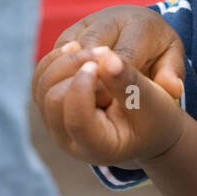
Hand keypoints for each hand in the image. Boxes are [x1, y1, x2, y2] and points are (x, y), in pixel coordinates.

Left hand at [33, 45, 183, 166]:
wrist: (148, 123)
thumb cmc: (156, 115)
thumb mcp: (155, 101)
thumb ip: (130, 82)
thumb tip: (106, 58)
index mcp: (99, 147)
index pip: (77, 120)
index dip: (84, 86)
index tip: (105, 57)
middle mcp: (70, 141)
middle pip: (54, 98)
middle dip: (76, 68)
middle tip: (105, 49)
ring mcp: (55, 124)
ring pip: (42, 85)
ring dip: (64, 60)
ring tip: (93, 48)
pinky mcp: (50, 106)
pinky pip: (40, 77)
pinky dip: (56, 59)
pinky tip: (78, 47)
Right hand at [52, 5, 184, 101]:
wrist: (140, 33)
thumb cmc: (158, 54)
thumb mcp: (172, 63)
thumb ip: (172, 75)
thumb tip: (171, 88)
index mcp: (140, 23)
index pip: (124, 55)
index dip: (117, 83)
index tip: (115, 105)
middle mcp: (110, 17)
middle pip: (91, 48)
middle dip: (92, 80)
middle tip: (95, 108)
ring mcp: (84, 23)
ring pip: (68, 51)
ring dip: (73, 79)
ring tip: (84, 104)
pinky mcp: (66, 35)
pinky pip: (55, 56)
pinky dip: (61, 77)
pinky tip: (70, 98)